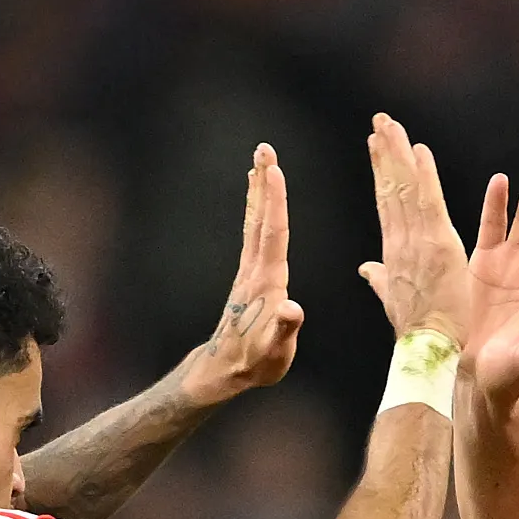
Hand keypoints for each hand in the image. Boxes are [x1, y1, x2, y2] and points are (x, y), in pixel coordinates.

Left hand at [164, 144, 303, 407]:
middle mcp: (256, 270)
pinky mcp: (249, 276)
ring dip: (259, 192)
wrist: (226, 370)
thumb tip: (292, 310)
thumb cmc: (256, 363)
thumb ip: (284, 331)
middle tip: (264, 149)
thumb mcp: (275, 353)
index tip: (275, 171)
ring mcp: (250, 271)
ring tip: (260, 162)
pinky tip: (259, 202)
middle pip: (261, 219)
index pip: (273, 234)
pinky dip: (257, 212)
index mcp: (268, 283)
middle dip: (264, 184)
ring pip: (255, 223)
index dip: (275, 203)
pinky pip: (254, 235)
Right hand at [354, 111, 469, 345]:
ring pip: (404, 189)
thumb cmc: (416, 333)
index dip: (381, 173)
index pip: (386, 204)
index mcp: (393, 253)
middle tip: (380, 121)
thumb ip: (381, 279)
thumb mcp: (393, 301)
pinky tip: (418, 150)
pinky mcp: (439, 244)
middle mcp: (400, 242)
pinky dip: (424, 175)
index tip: (376, 147)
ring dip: (398, 153)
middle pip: (390, 188)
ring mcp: (417, 241)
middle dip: (385, 153)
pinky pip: (429, 202)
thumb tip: (365, 269)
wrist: (426, 351)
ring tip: (391, 124)